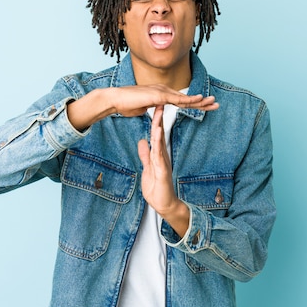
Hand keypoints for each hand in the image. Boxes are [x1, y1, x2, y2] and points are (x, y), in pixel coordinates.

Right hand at [112, 84, 218, 116]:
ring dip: (200, 101)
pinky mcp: (158, 95)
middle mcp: (164, 91)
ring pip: (185, 98)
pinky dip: (189, 99)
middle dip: (203, 102)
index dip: (195, 104)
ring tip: (213, 102)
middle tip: (217, 104)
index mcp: (162, 94)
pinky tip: (199, 99)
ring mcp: (162, 92)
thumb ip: (152, 109)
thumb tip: (155, 111)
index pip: (182, 101)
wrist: (115, 100)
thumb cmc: (126, 105)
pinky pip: (177, 99)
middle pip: (187, 98)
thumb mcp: (143, 109)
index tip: (206, 106)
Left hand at [138, 105, 189, 236]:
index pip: (156, 133)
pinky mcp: (162, 170)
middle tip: (158, 102)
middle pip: (159, 133)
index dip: (154, 120)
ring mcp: (163, 162)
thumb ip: (145, 154)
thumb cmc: (157, 187)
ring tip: (158, 114)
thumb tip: (142, 142)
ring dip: (158, 128)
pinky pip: (159, 156)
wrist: (164, 204)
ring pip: (160, 142)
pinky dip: (157, 145)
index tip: (154, 106)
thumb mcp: (148, 167)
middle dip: (158, 118)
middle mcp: (162, 155)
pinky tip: (156, 136)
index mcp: (158, 153)